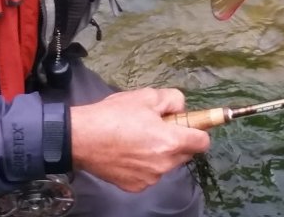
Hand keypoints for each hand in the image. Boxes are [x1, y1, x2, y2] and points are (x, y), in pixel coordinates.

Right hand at [70, 88, 209, 191]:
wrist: (80, 138)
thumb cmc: (113, 115)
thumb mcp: (146, 96)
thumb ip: (172, 99)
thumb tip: (181, 108)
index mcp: (171, 141)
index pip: (203, 142)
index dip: (199, 130)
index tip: (190, 124)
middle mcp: (164, 164)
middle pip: (185, 154)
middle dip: (177, 140)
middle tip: (157, 126)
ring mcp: (150, 178)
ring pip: (167, 164)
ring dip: (160, 153)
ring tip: (137, 138)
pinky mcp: (135, 186)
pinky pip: (150, 174)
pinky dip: (144, 164)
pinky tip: (127, 152)